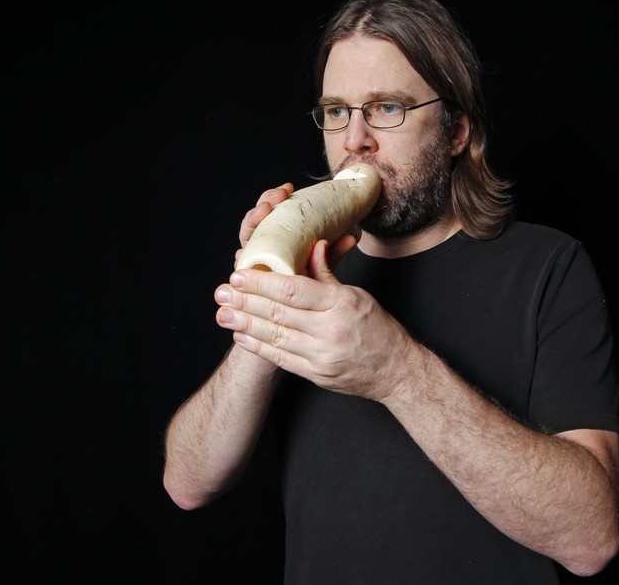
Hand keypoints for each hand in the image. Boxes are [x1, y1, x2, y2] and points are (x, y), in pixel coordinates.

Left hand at [215, 240, 413, 400]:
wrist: (396, 371)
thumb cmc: (378, 329)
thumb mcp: (357, 295)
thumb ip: (328, 274)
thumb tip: (312, 245)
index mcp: (341, 304)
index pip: (294, 290)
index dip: (262, 282)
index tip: (240, 274)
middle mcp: (330, 330)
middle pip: (279, 313)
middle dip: (246, 301)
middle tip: (222, 292)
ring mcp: (322, 356)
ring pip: (275, 336)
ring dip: (245, 323)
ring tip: (223, 313)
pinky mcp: (316, 375)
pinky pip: (281, 359)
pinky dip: (259, 346)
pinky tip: (242, 335)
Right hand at [233, 182, 360, 274]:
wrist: (307, 308)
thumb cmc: (313, 280)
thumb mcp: (325, 263)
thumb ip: (335, 252)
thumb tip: (352, 237)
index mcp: (278, 235)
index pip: (271, 209)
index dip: (274, 197)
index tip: (287, 188)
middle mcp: (264, 245)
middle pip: (257, 220)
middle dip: (263, 205)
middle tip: (277, 197)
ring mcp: (255, 259)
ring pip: (248, 238)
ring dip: (252, 222)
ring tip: (262, 213)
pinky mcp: (250, 278)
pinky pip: (244, 267)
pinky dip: (242, 259)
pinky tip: (241, 256)